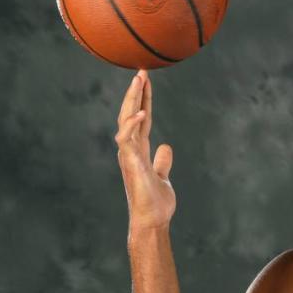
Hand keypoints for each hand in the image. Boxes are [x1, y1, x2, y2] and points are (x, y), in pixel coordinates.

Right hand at [115, 70, 175, 233]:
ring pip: (126, 121)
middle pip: (131, 113)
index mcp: (139, 149)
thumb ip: (162, 161)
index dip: (143, 98)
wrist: (152, 221)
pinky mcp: (130, 163)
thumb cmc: (155, 203)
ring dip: (131, 100)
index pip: (141, 118)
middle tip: (141, 70)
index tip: (146, 79)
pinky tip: (141, 111)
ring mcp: (128, 155)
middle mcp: (131, 149)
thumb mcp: (162, 176)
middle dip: (135, 92)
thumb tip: (166, 147)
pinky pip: (127, 139)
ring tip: (139, 80)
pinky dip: (132, 124)